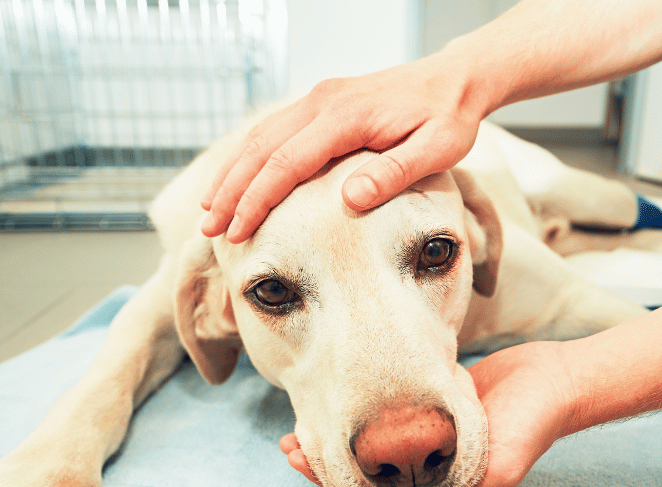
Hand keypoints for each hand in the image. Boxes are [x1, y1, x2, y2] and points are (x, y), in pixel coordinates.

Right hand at [201, 52, 487, 242]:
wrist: (453, 79)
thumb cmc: (448, 118)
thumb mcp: (436, 149)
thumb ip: (393, 173)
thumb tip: (349, 199)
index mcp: (345, 116)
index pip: (285, 162)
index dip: (256, 200)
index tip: (237, 231)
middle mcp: (322, 102)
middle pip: (260, 149)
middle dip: (230, 191)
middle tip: (208, 230)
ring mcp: (318, 99)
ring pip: (259, 137)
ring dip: (231, 174)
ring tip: (210, 211)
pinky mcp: (320, 103)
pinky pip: (272, 130)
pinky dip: (248, 157)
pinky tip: (236, 179)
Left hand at [279, 342, 577, 486]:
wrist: (555, 379)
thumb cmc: (531, 425)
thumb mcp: (497, 469)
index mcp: (439, 481)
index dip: (336, 480)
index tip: (304, 462)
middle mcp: (429, 459)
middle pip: (364, 464)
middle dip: (325, 456)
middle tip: (291, 443)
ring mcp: (427, 429)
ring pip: (370, 437)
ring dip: (338, 432)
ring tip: (304, 423)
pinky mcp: (431, 400)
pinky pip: (389, 409)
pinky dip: (362, 409)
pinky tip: (339, 399)